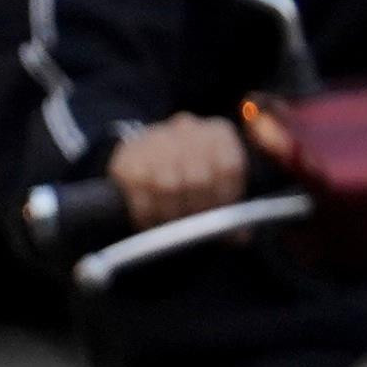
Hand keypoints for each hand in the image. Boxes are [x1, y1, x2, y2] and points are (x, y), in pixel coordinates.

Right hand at [111, 114, 249, 223]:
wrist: (150, 156)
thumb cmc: (194, 173)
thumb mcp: (219, 182)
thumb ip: (232, 206)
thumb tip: (239, 237)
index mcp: (219, 134)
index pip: (228, 167)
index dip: (225, 200)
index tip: (220, 221)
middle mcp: (187, 129)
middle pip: (198, 178)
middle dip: (198, 210)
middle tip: (196, 230)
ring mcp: (155, 138)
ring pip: (168, 186)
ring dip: (173, 214)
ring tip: (174, 230)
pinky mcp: (127, 156)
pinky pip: (139, 191)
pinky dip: (147, 214)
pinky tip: (153, 223)